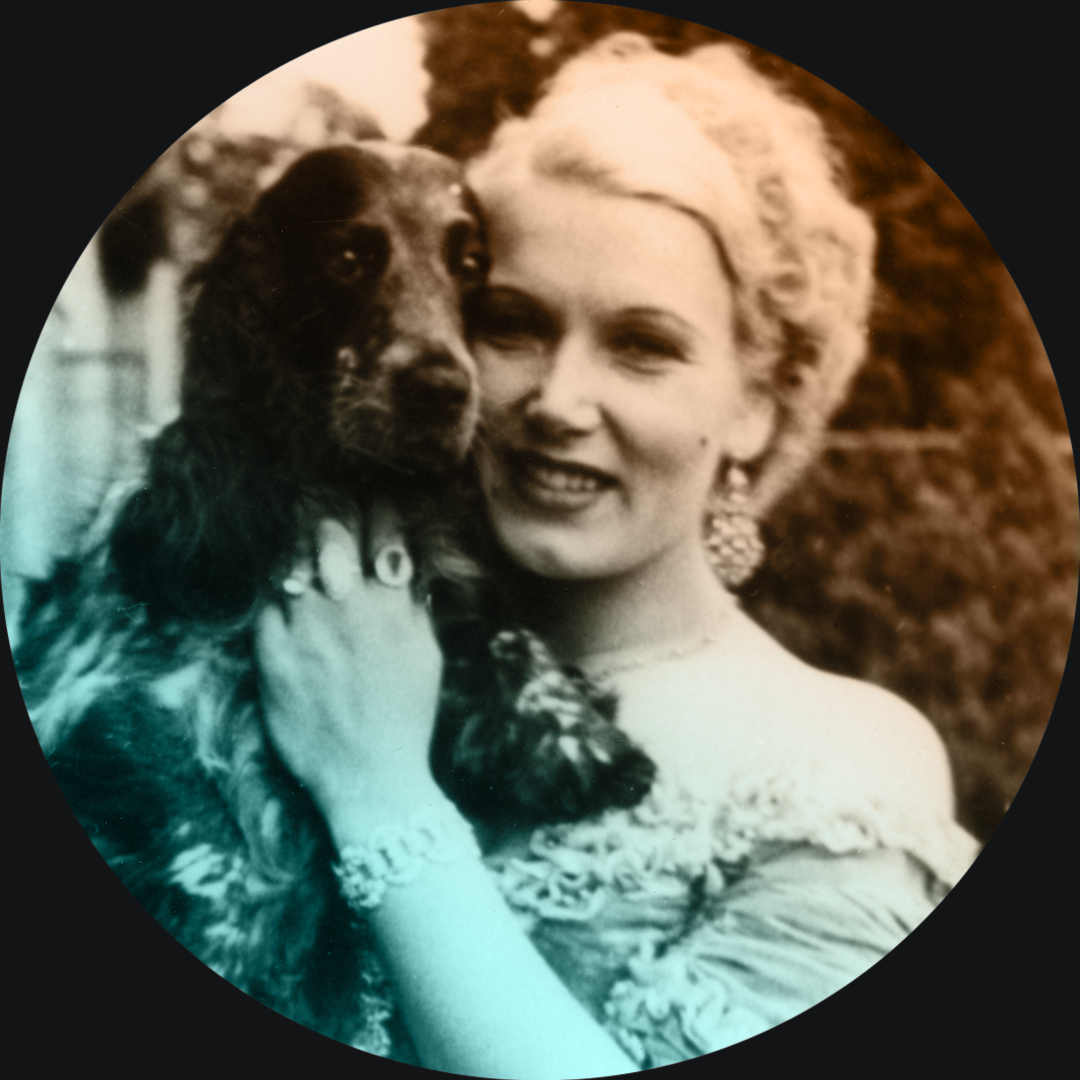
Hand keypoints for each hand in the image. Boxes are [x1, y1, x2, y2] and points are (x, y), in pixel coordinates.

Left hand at [256, 509, 444, 831]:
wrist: (367, 776)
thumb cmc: (405, 715)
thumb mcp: (426, 654)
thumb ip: (413, 604)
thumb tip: (404, 563)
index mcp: (389, 601)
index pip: (382, 525)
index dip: (379, 507)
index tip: (375, 503)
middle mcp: (343, 604)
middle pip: (328, 528)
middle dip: (332, 515)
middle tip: (330, 515)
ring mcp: (301, 626)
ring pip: (289, 556)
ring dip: (298, 546)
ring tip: (303, 547)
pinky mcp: (268, 652)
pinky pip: (264, 600)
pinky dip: (275, 590)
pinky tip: (283, 592)